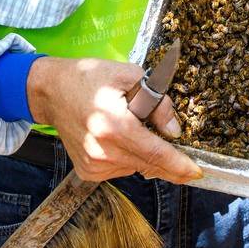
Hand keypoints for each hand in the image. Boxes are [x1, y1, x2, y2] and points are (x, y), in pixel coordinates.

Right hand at [26, 56, 201, 183]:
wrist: (51, 91)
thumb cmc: (90, 77)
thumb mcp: (129, 75)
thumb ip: (156, 102)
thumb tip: (174, 131)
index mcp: (113, 125)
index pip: (155, 153)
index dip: (179, 164)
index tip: (197, 172)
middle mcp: (102, 151)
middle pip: (149, 165)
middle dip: (170, 163)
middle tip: (187, 163)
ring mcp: (93, 164)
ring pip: (136, 167)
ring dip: (144, 154)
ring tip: (130, 128)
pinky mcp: (87, 171)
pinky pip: (121, 169)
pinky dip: (127, 157)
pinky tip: (117, 139)